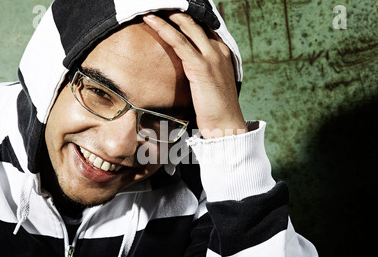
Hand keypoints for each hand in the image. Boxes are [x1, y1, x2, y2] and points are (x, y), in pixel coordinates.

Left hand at [143, 12, 246, 138]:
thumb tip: (187, 71)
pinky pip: (178, 41)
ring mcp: (211, 57)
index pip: (204, 29)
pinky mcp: (200, 66)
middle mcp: (219, 51)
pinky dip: (163, 28)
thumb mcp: (212, 85)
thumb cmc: (217, 110)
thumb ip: (202, 72)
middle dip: (177, 13)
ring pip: (187, 27)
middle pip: (195, 23)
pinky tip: (151, 21)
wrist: (226, 125)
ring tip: (152, 9)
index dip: (187, 20)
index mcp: (223, 54)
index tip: (172, 14)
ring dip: (168, 15)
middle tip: (161, 7)